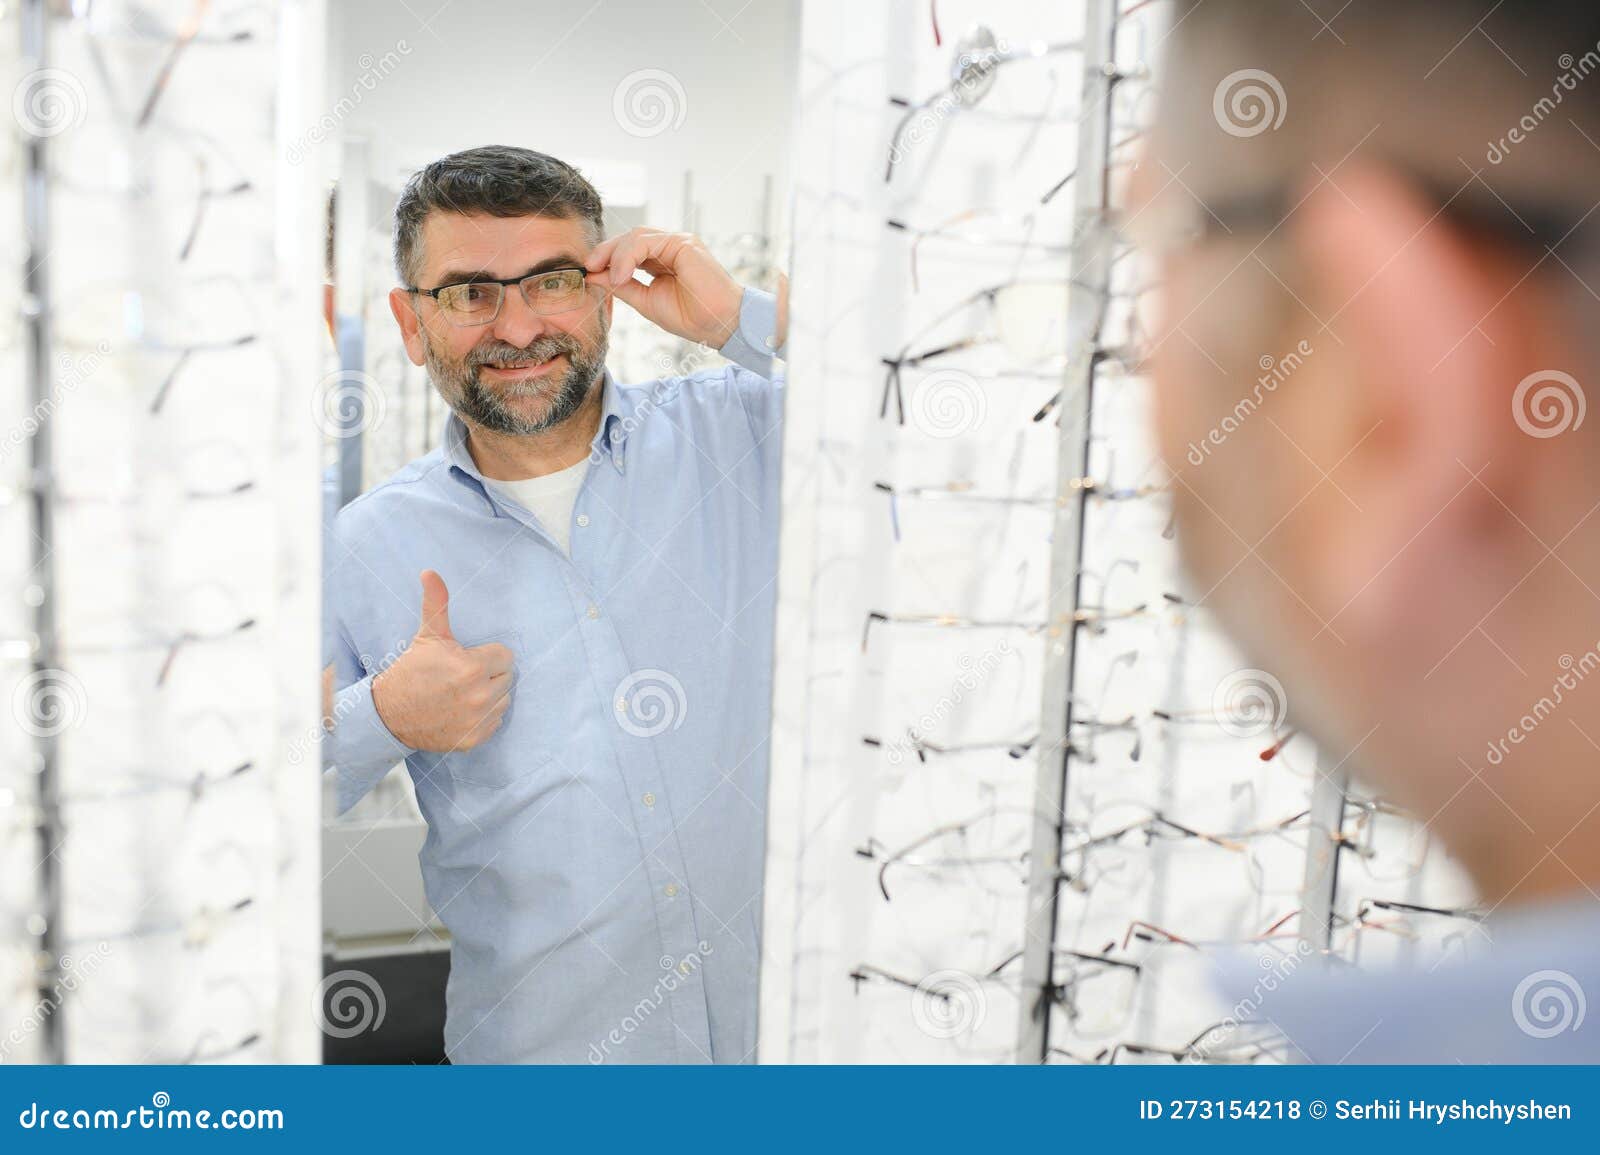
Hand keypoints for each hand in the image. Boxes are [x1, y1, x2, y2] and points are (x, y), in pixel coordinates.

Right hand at [370, 570, 515, 752]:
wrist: (388, 713)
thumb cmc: (411, 671)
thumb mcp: (427, 636)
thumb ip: (437, 603)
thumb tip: (430, 572)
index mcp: (472, 668)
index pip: (505, 656)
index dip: (487, 655)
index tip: (467, 659)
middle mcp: (479, 696)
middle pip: (507, 678)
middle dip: (489, 674)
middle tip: (462, 676)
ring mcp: (477, 720)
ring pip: (503, 700)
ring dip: (489, 695)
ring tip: (462, 692)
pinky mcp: (475, 739)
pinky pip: (495, 722)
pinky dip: (483, 717)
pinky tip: (462, 710)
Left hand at [585, 227, 743, 347]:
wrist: (719, 324)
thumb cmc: (692, 316)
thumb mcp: (647, 301)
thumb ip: (623, 286)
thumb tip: (594, 276)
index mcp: (662, 259)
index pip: (628, 250)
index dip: (606, 258)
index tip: (589, 272)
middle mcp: (670, 247)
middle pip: (629, 238)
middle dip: (605, 251)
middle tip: (589, 267)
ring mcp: (678, 242)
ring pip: (635, 236)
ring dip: (616, 255)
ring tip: (610, 278)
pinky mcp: (684, 243)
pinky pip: (647, 241)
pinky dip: (628, 256)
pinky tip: (621, 274)